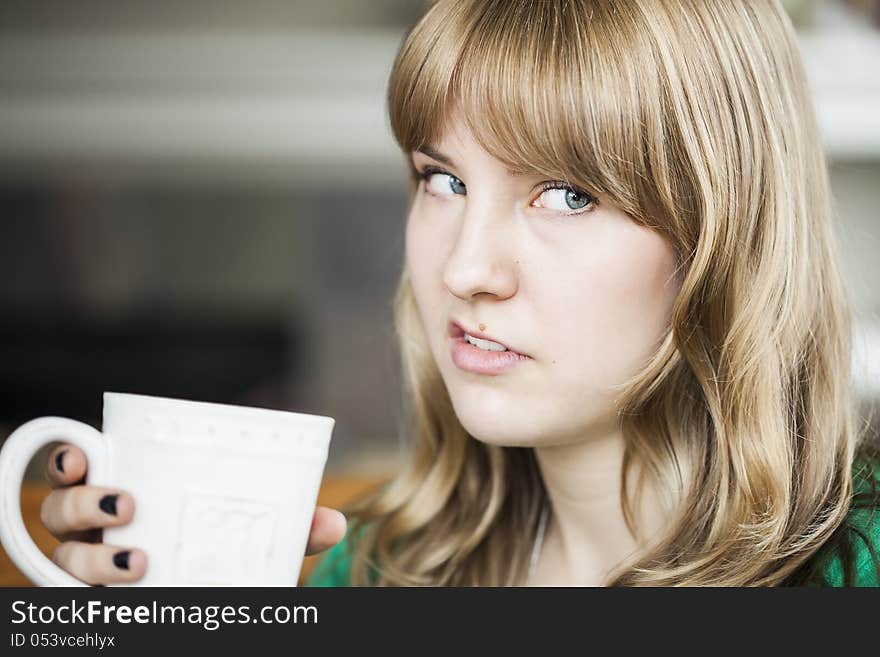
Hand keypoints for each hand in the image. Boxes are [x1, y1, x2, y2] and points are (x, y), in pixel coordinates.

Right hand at [40, 443, 347, 584]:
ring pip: (62, 557)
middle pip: (60, 511)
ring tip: (135, 562)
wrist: (221, 599)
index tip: (83, 455)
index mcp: (126, 495)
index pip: (81, 469)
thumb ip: (290, 526)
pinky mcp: (97, 600)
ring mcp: (92, 567)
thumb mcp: (255, 534)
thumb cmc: (225, 552)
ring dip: (89, 558)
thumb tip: (333, 523)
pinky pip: (71, 600)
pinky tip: (107, 598)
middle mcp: (97, 531)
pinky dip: (83, 597)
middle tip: (127, 508)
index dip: (69, 459)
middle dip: (82, 505)